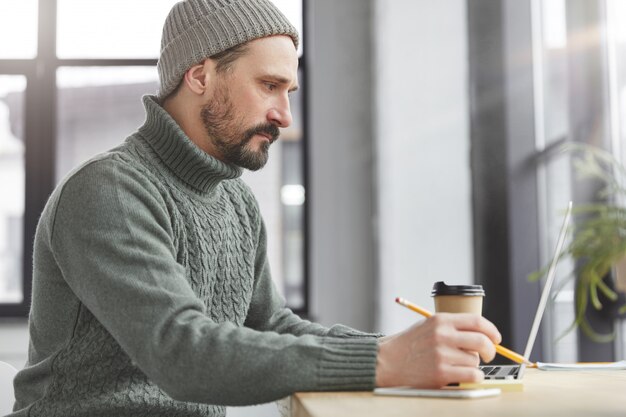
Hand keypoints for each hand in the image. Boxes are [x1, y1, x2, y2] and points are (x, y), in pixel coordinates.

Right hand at [376, 313, 501, 387]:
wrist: (388, 360)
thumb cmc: (410, 344)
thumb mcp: (429, 325)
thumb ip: (452, 327)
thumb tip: (483, 335)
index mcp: (440, 320)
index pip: (476, 321)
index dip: (492, 330)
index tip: (496, 338)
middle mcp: (442, 335)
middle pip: (482, 341)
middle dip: (491, 350)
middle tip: (489, 355)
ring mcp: (441, 354)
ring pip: (475, 360)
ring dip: (473, 364)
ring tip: (457, 364)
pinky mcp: (441, 373)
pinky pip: (472, 375)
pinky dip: (474, 376)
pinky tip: (464, 375)